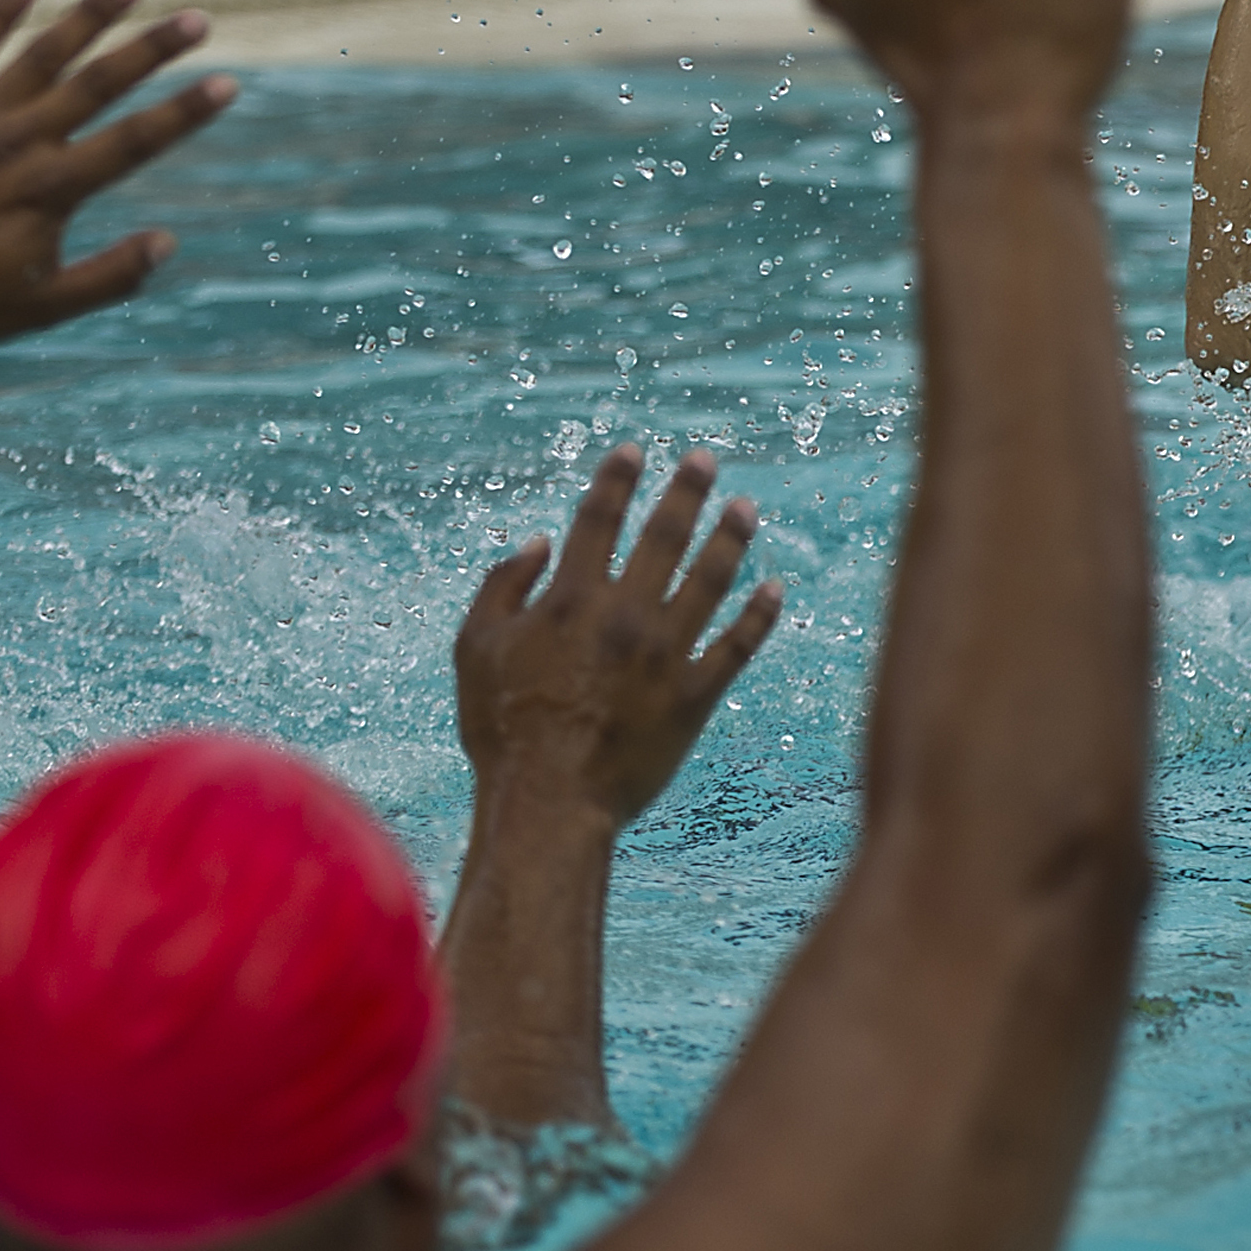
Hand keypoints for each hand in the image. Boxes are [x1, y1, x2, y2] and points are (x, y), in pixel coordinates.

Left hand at [0, 0, 237, 345]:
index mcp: (51, 189)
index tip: (226, 82)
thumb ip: (106, 277)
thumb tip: (166, 244)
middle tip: (198, 18)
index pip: (134, 142)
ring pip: (42, 53)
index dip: (184, 113)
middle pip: (99, 83)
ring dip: (90, 14)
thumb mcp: (36, 308)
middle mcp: (19, 141)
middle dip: (153, 48)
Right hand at [458, 445, 783, 825]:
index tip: (634, 451)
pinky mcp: (695, 696)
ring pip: (710, 579)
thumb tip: (538, 542)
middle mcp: (625, 615)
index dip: (616, 480)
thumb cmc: (502, 729)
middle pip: (664, 536)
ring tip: (746, 508)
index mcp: (570, 598)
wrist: (548, 799)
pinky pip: (737, 646)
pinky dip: (760, 615)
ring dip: (731, 538)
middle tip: (705, 460)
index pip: (598, 521)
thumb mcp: (476, 648)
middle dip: (686, 491)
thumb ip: (502, 587)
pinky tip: (774, 588)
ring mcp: (665, 654)